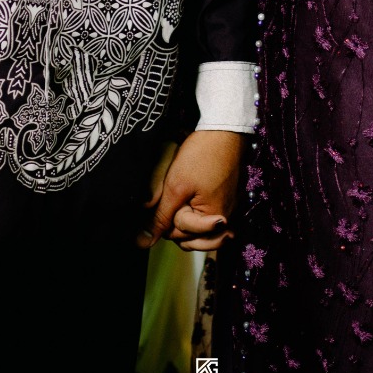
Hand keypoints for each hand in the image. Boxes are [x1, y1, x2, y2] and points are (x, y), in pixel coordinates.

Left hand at [138, 130, 243, 251]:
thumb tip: (141, 244)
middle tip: (177, 197)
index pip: (180, 236)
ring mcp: (230, 210)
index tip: (172, 194)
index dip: (168, 218)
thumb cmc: (200, 156)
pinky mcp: (230, 200)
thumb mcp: (175, 187)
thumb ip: (160, 218)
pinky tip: (192, 198)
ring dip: (187, 220)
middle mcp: (227, 221)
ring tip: (181, 199)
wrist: (224, 129)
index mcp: (216, 222)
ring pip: (201, 231)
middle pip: (192, 238)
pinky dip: (199, 213)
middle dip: (178, 222)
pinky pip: (211, 219)